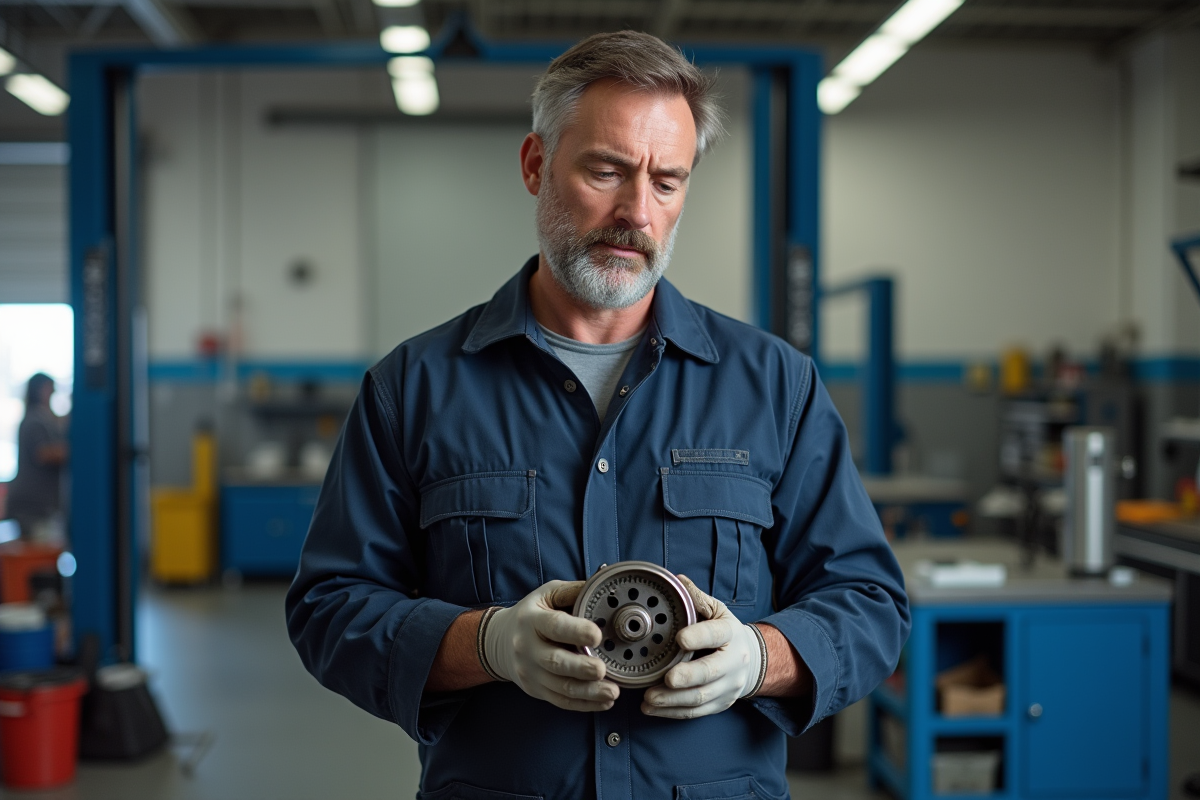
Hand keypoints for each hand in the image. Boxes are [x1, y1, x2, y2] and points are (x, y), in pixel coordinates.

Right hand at [484, 580, 619, 711]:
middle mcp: (528, 647)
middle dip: (581, 668)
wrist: (500, 641)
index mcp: (532, 620)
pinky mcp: (536, 690)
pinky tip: (603, 702)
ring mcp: (530, 672)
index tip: (597, 635)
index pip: (554, 626)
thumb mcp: (547, 594)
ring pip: (560, 687)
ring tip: (612, 693)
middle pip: (555, 662)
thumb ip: (573, 592)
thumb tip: (602, 589)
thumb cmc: (532, 614)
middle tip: (603, 670)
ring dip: (588, 692)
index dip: (576, 631)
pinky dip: (583, 704)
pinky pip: (560, 701)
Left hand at [641, 575, 762, 718]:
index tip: (680, 639)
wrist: (750, 661)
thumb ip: (697, 599)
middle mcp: (732, 662)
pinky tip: (652, 709)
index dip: (699, 637)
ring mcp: (727, 686)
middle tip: (666, 679)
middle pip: (710, 673)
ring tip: (650, 698)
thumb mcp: (717, 611)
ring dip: (673, 701)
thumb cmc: (725, 633)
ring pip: (701, 697)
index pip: (716, 635)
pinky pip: (696, 712)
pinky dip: (672, 712)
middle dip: (687, 677)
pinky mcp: (720, 704)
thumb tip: (677, 580)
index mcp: (730, 633)